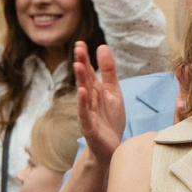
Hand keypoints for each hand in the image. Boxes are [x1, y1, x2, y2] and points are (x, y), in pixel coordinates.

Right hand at [74, 42, 126, 161]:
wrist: (111, 148)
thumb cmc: (110, 119)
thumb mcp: (113, 92)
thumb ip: (108, 71)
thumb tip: (102, 46)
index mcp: (95, 90)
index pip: (89, 71)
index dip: (85, 58)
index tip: (81, 43)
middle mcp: (89, 99)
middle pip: (85, 79)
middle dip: (82, 63)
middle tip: (78, 48)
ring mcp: (87, 112)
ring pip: (83, 93)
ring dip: (80, 80)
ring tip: (78, 65)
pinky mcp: (88, 126)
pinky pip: (84, 113)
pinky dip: (82, 103)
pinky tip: (82, 92)